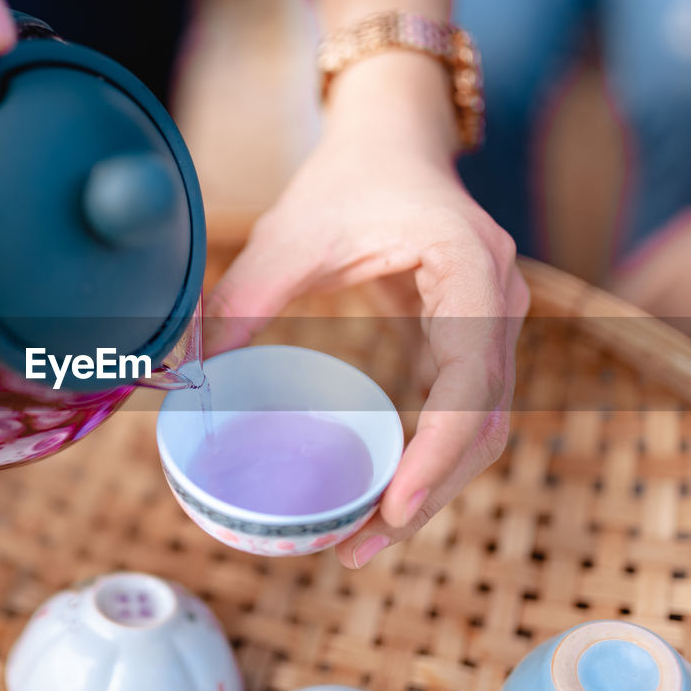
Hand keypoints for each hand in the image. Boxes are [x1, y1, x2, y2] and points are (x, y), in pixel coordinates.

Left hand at [205, 53, 528, 569]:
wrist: (395, 141)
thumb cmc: (350, 178)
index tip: (392, 509)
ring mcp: (495, 326)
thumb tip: (190, 376)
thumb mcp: (290, 233)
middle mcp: (499, 303)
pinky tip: (380, 496)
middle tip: (358, 549)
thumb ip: (242, 299)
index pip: (470, 382)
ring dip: (428, 489)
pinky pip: (464, 415)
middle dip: (426, 494)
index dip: (436, 454)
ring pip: (481, 431)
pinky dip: (426, 461)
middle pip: (483, 425)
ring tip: (363, 542)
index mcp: (470, 270)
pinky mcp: (473, 342)